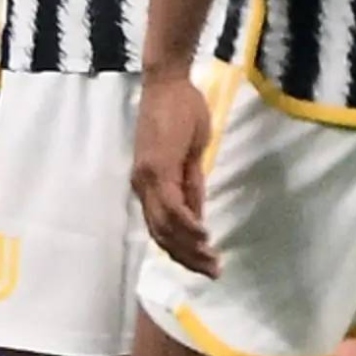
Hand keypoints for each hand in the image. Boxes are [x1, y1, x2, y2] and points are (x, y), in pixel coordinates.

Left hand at [132, 69, 220, 278]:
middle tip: (214, 273)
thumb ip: (191, 187)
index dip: (183, 252)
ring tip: (213, 261)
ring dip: (190, 248)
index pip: (162, 230)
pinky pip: (171, 207)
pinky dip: (188, 225)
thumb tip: (197, 217)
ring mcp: (146, 179)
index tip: (206, 265)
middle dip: (189, 259)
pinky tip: (204, 236)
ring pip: (165, 228)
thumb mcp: (189, 156)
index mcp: (147, 186)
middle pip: (162, 236)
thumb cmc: (180, 112)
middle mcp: (142, 187)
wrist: (169, 83)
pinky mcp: (156, 169)